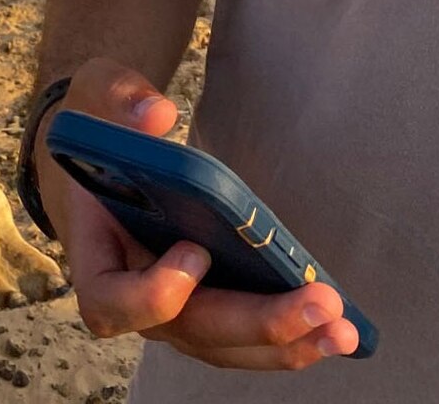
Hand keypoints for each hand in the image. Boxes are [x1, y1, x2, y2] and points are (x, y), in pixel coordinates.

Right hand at [37, 58, 359, 372]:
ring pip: (224, 346)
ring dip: (285, 344)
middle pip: (191, 331)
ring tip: (343, 331)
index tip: (196, 251)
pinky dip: (288, 337)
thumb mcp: (96, 91)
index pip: (110, 303)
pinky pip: (242, 337)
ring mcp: (172, 308)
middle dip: (259, 323)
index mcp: (95, 250)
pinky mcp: (206, 305)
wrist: (102, 153)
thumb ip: (120, 96)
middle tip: (322, 304)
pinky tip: (336, 328)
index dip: (151, 295)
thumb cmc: (98, 124)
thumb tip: (159, 115)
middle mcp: (132, 294)